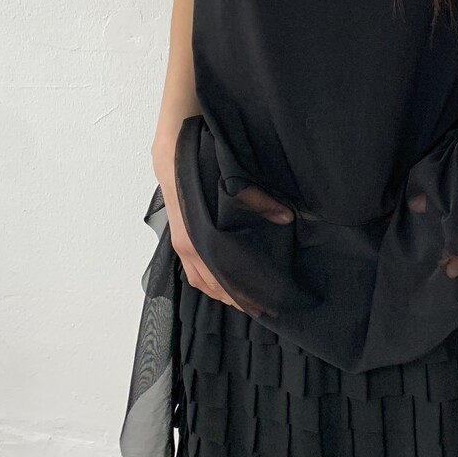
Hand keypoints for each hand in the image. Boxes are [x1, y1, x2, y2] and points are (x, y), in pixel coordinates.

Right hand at [150, 139, 262, 311]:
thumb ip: (259, 200)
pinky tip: (218, 280)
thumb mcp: (231, 180)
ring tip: (240, 298)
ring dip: (217, 291)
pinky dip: (205, 280)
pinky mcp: (179, 235)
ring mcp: (180, 241)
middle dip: (232, 297)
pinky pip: (190, 268)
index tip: (260, 303)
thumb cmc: (197, 165)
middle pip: (210, 284)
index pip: (222, 278)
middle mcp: (186, 245)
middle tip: (257, 306)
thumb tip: (286, 218)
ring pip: (198, 279)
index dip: (241, 292)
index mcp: (197, 238)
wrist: (171, 150)